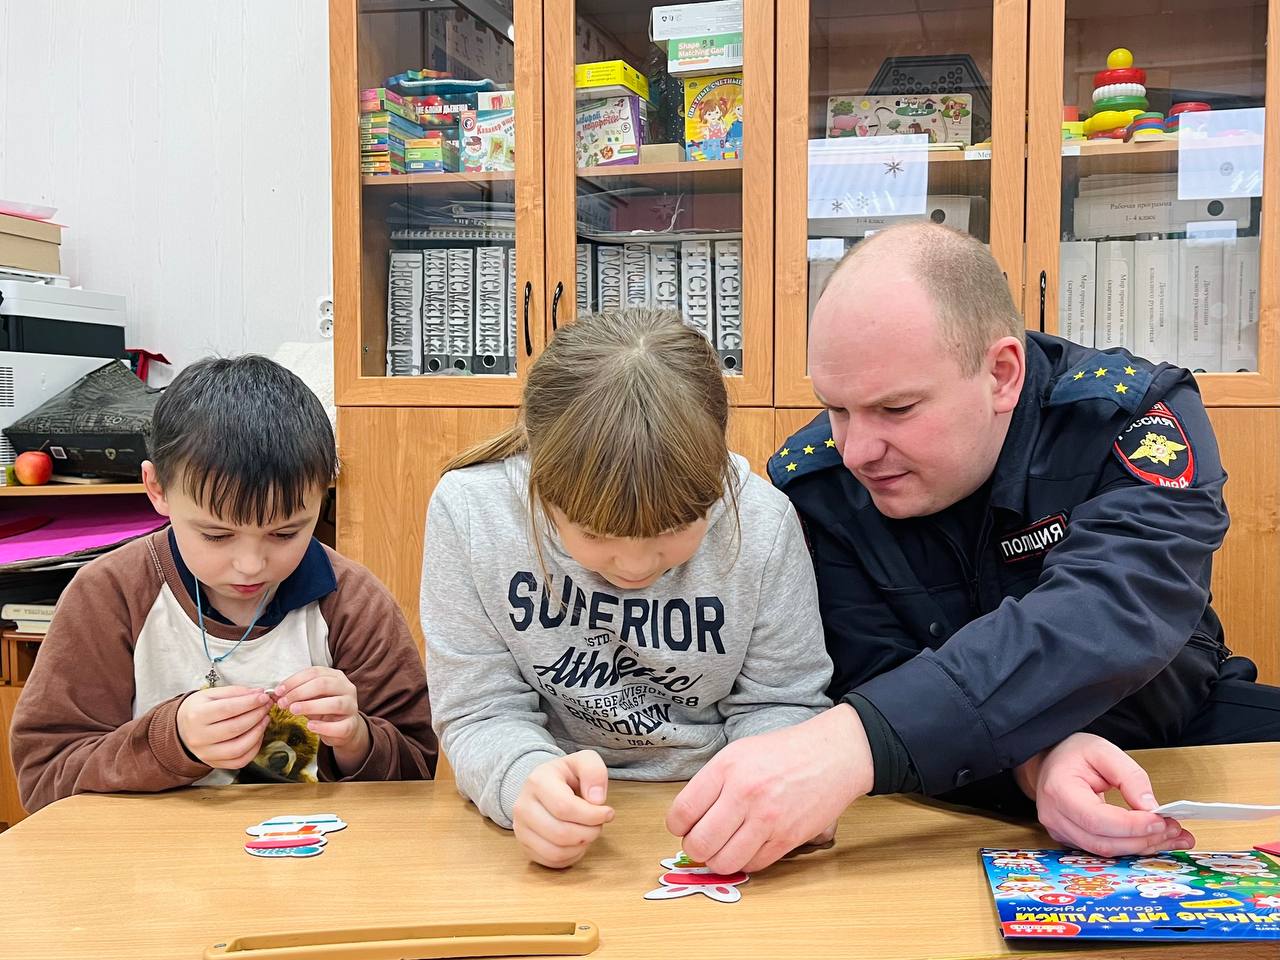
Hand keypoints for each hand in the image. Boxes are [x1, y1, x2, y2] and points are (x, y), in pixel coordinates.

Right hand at [177, 685, 270, 769]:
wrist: (181, 729)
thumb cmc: (198, 710)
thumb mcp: (210, 695)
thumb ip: (235, 692)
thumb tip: (258, 693)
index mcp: (196, 715)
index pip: (227, 709)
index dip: (249, 703)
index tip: (263, 697)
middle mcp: (199, 737)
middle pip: (235, 728)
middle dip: (257, 715)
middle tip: (267, 705)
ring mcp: (206, 753)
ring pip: (239, 748)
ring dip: (258, 732)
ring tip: (264, 719)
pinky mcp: (215, 763)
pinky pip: (240, 761)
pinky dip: (254, 748)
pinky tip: (258, 734)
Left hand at [275, 667, 369, 772]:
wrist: (344, 728)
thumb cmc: (324, 709)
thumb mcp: (311, 698)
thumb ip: (297, 693)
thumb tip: (276, 694)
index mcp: (336, 677)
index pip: (314, 672)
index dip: (294, 680)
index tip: (278, 691)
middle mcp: (347, 688)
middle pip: (324, 684)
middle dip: (300, 692)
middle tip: (283, 702)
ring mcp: (351, 707)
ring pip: (334, 704)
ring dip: (310, 706)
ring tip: (293, 711)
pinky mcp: (352, 725)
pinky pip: (339, 726)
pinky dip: (323, 726)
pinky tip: (310, 726)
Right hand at [513, 751, 614, 868]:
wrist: (543, 785)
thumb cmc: (566, 775)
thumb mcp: (583, 761)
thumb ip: (594, 772)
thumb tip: (597, 799)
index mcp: (538, 781)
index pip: (565, 807)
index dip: (591, 815)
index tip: (608, 813)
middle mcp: (523, 806)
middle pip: (560, 833)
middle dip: (589, 832)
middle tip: (599, 824)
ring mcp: (520, 828)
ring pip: (555, 851)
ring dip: (581, 846)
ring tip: (588, 831)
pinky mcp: (524, 846)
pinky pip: (551, 861)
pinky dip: (571, 856)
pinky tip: (577, 842)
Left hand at [667, 705, 872, 873]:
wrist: (831, 755)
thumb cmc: (782, 752)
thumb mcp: (738, 753)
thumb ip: (711, 783)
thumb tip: (686, 818)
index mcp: (726, 768)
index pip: (683, 812)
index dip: (676, 826)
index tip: (682, 826)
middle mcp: (744, 794)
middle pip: (699, 843)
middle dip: (694, 847)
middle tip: (702, 840)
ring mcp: (767, 819)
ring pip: (723, 862)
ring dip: (717, 860)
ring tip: (722, 847)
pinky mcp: (787, 839)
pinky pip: (753, 865)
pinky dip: (744, 862)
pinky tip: (747, 847)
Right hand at [1016, 732, 1194, 856]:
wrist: (1050, 761)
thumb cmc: (1073, 753)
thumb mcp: (1104, 752)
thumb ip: (1130, 776)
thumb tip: (1151, 808)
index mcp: (1059, 791)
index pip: (1097, 819)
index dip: (1131, 825)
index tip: (1160, 820)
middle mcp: (1054, 816)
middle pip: (1103, 842)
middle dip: (1143, 839)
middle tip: (1174, 829)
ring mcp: (1060, 831)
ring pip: (1105, 851)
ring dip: (1141, 846)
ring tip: (1171, 836)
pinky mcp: (1070, 839)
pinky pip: (1103, 849)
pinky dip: (1130, 846)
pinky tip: (1152, 839)